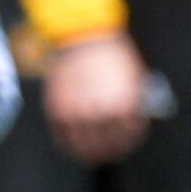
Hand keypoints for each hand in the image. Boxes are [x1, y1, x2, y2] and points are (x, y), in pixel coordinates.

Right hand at [41, 31, 151, 163]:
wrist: (84, 35)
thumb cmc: (111, 54)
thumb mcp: (132, 78)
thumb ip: (132, 104)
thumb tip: (130, 126)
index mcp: (125, 107)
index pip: (129, 137)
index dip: (127, 145)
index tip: (123, 148)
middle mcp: (102, 114)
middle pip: (106, 147)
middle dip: (108, 152)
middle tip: (105, 155)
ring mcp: (78, 114)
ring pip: (83, 148)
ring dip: (87, 154)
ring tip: (89, 156)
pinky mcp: (58, 112)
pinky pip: (63, 139)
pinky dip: (68, 145)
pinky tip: (72, 146)